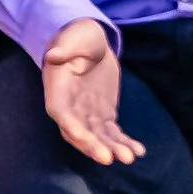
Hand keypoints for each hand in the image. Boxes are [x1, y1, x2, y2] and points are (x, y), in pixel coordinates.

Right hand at [42, 16, 142, 163]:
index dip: (71, 126)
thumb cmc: (78, 36)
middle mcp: (70, 106)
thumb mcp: (74, 36)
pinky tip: (139, 151)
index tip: (84, 137)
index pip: (61, 112)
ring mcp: (87, 113)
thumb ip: (65, 47)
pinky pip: (113, 133)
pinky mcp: (103, 115)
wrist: (90, 41)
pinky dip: (124, 143)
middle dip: (93, 146)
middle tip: (109, 158)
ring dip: (112, 148)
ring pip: (98, 136)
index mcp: (58, 88)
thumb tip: (53, 55)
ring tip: (129, 157)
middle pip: (78, 132)